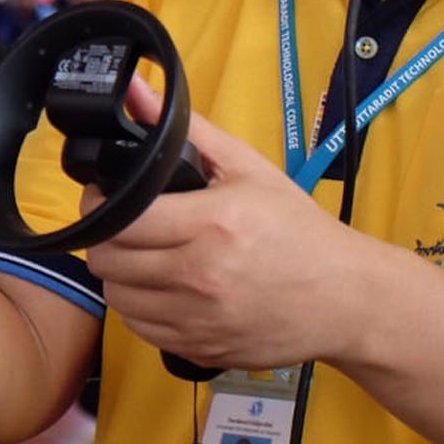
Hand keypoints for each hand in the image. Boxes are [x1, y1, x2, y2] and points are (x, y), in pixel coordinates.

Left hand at [83, 79, 385, 369]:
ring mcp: (198, 319)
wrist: (344, 297)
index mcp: (212, 223)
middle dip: (107, 238)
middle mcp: (200, 275)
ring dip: (121, 275)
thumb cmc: (300, 232)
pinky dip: (142, 308)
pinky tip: (164, 288)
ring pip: (117, 298)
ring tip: (144, 257)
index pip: (119, 220)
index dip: (99, 206)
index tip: (105, 198)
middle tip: (123, 226)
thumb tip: (140, 94)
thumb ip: (191, 131)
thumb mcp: (250, 168)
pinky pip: (142, 329)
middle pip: (108, 261)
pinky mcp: (199, 349)